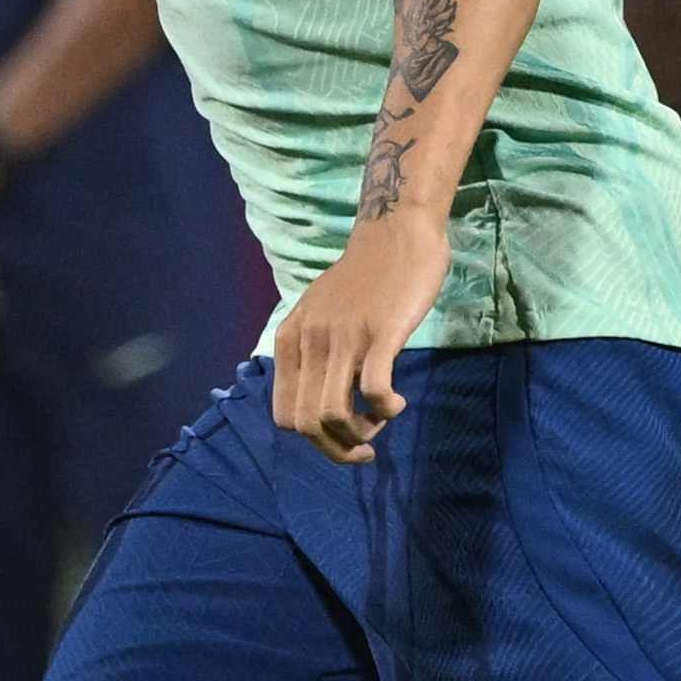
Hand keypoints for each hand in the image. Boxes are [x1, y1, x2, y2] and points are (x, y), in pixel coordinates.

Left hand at [269, 222, 444, 459]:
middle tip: (364, 449)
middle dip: (336, 449)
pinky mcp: (379, 335)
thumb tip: (317, 396)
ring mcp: (343, 338)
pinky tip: (397, 404)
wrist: (396, 231)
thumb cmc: (364, 275)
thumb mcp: (319, 311)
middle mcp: (310, 342)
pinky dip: (385, 409)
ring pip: (333, 414)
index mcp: (291, 339)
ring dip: (360, 434)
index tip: (341, 435)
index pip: (283, 415)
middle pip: (306, 423)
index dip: (313, 439)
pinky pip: (373, 391)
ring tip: (381, 423)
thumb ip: (312, 349)